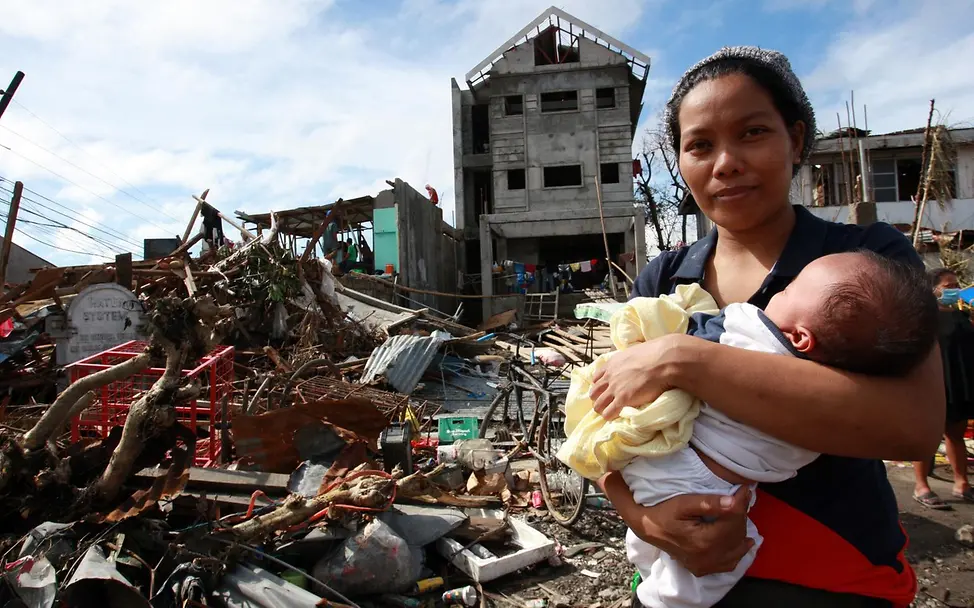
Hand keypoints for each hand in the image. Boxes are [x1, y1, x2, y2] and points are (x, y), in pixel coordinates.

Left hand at [591, 334, 695, 419]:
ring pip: (598, 404)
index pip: (597, 378)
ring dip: (602, 409)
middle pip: (594, 392)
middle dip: (598, 398)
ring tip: (608, 413)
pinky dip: (609, 416)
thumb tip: (635, 362)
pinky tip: (614, 417)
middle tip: (605, 403)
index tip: (605, 390)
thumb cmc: (656, 354)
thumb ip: (629, 360)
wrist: (664, 361)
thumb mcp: (636, 353)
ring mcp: (615, 388)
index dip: (600, 386)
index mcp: (612, 363)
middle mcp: (610, 376)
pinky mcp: (622, 399)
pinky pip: (608, 412)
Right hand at [600, 473, 753, 576]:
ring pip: (736, 549)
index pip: (733, 521)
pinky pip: (729, 563)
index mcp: (704, 541)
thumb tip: (733, 502)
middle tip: (740, 498)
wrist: (647, 528)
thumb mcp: (683, 503)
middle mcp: (707, 558)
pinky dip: (736, 552)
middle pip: (737, 535)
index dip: (742, 502)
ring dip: (740, 532)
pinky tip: (740, 542)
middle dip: (741, 515)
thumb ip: (709, 503)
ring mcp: (706, 566)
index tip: (744, 489)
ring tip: (739, 515)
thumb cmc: (664, 511)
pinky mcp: (703, 569)